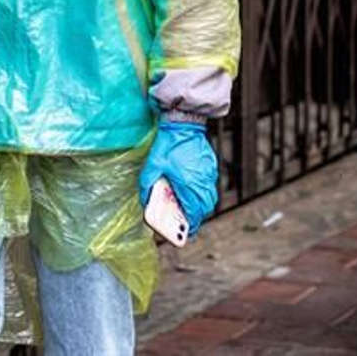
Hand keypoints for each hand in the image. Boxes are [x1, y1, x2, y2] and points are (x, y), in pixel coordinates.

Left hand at [139, 121, 219, 235]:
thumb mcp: (152, 166)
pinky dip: (202, 192)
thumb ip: (147, 185)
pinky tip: (191, 189)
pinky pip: (210, 185)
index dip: (189, 226)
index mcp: (189, 185)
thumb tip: (145, 200)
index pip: (194, 213)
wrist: (185, 122)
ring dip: (200, 205)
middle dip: (195, 217)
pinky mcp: (211, 166)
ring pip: (209, 198)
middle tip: (184, 221)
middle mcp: (202, 182)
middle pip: (204, 208)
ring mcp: (209, 174)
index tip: (184, 233)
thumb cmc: (168, 145)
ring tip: (188, 208)